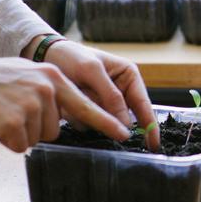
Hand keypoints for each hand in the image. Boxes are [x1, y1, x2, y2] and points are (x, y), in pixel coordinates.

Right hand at [0, 55, 130, 152]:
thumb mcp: (27, 76)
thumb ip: (48, 92)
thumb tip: (60, 118)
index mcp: (52, 77)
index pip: (85, 104)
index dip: (106, 122)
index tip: (124, 133)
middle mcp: (47, 88)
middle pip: (54, 130)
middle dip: (34, 129)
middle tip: (11, 111)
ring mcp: (32, 104)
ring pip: (37, 139)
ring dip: (19, 134)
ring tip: (1, 114)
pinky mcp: (15, 121)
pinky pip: (20, 146)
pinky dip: (7, 141)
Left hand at [39, 41, 160, 150]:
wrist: (46, 55)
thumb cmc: (71, 56)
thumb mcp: (91, 70)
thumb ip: (110, 95)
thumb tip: (127, 125)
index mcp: (129, 77)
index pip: (143, 105)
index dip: (150, 126)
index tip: (154, 145)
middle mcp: (120, 92)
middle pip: (124, 118)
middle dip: (108, 118)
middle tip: (93, 110)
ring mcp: (105, 104)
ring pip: (106, 123)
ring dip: (90, 117)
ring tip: (74, 96)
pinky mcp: (90, 111)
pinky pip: (90, 124)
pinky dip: (78, 118)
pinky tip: (67, 105)